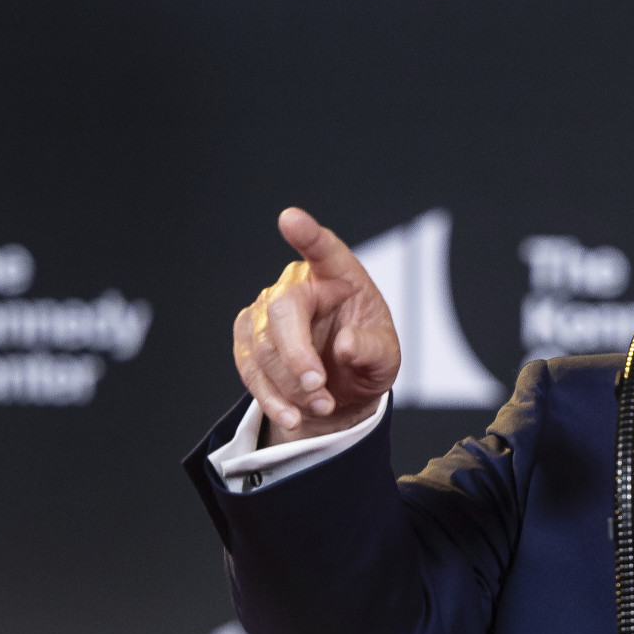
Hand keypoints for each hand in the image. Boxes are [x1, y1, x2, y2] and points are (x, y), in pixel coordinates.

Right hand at [233, 207, 400, 441]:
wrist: (340, 389)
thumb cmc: (367, 358)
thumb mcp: (386, 359)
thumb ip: (373, 350)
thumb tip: (345, 346)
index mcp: (339, 275)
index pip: (324, 250)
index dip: (307, 235)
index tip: (290, 219)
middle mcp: (299, 284)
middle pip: (282, 310)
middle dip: (296, 355)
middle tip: (319, 390)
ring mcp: (267, 309)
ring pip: (262, 346)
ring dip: (290, 385)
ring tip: (322, 406)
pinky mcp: (248, 337)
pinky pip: (249, 368)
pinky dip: (270, 397)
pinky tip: (292, 415)